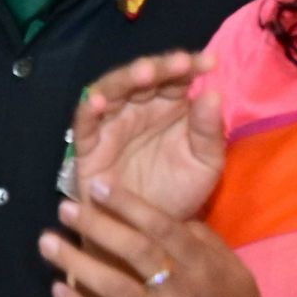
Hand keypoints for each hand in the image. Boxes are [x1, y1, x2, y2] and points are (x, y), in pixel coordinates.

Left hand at [44, 177, 296, 296]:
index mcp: (203, 266)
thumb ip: (204, 242)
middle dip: (96, 225)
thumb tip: (174, 216)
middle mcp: (181, 289)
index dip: (128, 204)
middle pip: (133, 250)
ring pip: (113, 286)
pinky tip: (56, 289)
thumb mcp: (233, 273)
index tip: (98, 186)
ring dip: (76, 262)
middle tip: (64, 208)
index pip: (162, 227)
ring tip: (47, 243)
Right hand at [72, 51, 225, 225]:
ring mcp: (111, 125)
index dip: (189, 65)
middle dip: (158, 67)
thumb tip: (213, 92)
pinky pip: (84, 122)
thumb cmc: (178, 194)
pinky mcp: (88, 146)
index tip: (208, 63)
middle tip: (176, 64)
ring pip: (111, 90)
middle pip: (142, 77)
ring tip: (144, 73)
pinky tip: (99, 102)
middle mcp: (139, 110)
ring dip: (125, 79)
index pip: (176, 78)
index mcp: (170, 108)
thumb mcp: (206, 164)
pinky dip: (88, 109)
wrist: (148, 233)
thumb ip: (210, 131)